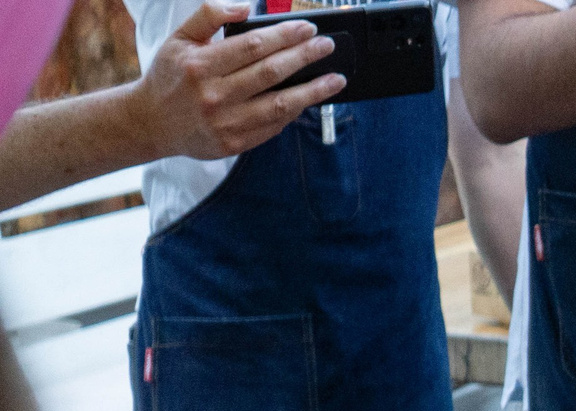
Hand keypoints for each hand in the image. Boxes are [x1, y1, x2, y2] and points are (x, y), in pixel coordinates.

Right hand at [133, 2, 342, 162]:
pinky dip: (294, 112)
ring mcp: (226, 122)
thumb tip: (246, 7)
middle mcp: (214, 95)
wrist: (151, 122)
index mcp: (200, 65)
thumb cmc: (171, 75)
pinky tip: (310, 100)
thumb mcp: (180, 38)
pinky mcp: (234, 144)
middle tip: (327, 46)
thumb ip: (209, 15)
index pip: (253, 46)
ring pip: (280, 105)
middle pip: (271, 73)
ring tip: (336, 79)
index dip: (284, 35)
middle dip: (304, 57)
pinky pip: (273, 127)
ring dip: (313, 92)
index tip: (308, 28)